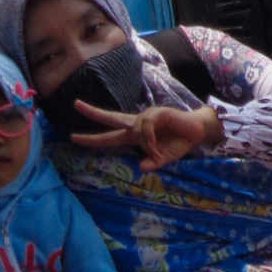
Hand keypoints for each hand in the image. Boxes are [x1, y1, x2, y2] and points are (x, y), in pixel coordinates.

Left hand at [69, 100, 223, 164]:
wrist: (198, 131)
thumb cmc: (179, 143)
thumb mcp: (164, 158)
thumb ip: (153, 163)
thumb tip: (140, 167)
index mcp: (135, 135)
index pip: (110, 135)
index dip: (92, 138)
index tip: (73, 137)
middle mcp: (137, 124)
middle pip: (111, 117)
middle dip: (93, 112)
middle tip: (75, 104)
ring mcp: (147, 117)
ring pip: (134, 129)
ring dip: (147, 145)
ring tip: (160, 154)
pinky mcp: (157, 112)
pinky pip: (146, 128)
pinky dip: (151, 140)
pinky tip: (159, 147)